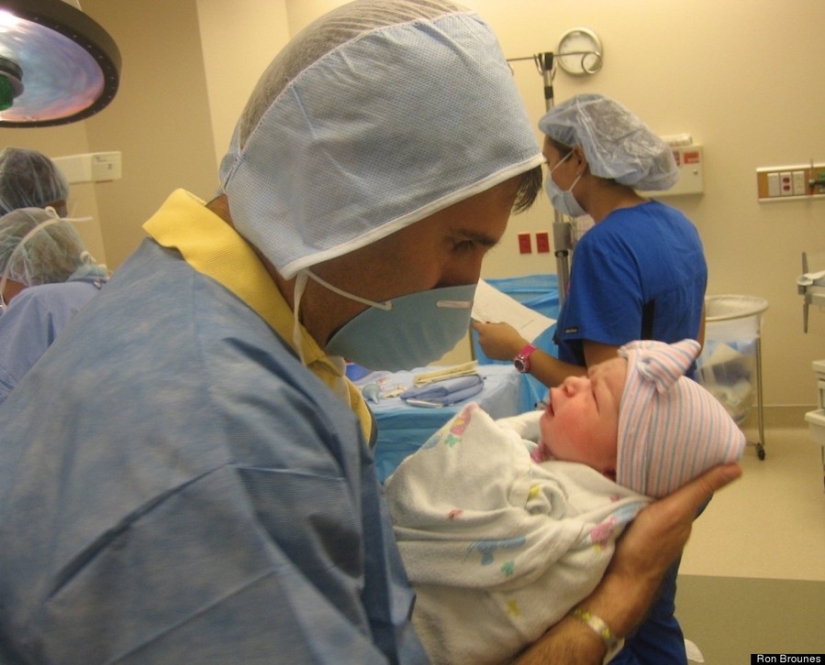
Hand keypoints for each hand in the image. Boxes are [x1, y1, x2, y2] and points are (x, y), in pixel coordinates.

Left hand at [472, 321, 526, 360]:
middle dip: (486, 333)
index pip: (475, 325)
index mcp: (483, 330)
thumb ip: (494, 325)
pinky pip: (488, 350)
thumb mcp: (502, 324)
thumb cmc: (509, 334)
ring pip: (484, 343)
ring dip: (489, 341)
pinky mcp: (488, 355)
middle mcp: (481, 339)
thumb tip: (490, 326)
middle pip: (481, 335)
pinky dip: (492, 349)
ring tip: (499, 342)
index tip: (482, 324)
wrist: (515, 348)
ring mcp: (483, 348)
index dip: (478, 324)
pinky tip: (499, 348)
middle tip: (495, 334)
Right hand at [514, 463, 741, 664]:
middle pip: (671, 490)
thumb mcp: (675, 509)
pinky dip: (634, 493)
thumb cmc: (648, 543)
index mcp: (682, 513)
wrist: (619, 577)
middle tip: (653, 445)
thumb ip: (699, 489)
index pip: (690, 484)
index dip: (688, 464)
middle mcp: (670, 520)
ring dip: (647, 482)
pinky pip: (636, 505)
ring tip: (634, 459)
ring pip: (653, 498)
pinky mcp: (632, 529)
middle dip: (665, 471)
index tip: (684, 441)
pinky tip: (621, 484)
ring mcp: (651, 527)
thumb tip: (736, 469)